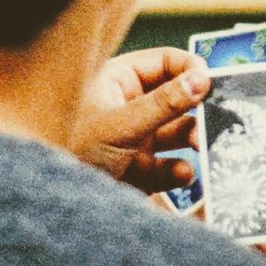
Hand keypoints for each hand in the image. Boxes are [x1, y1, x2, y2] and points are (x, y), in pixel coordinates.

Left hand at [73, 47, 206, 192]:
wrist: (51, 204)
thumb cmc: (70, 150)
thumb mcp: (122, 124)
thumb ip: (165, 104)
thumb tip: (202, 79)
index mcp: (118, 81)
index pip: (165, 62)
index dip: (190, 68)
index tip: (211, 82)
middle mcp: (129, 106)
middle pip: (177, 98)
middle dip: (196, 110)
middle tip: (214, 120)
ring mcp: (135, 138)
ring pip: (177, 133)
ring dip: (193, 139)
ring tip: (202, 146)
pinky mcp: (140, 170)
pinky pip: (169, 165)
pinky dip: (179, 170)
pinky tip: (181, 173)